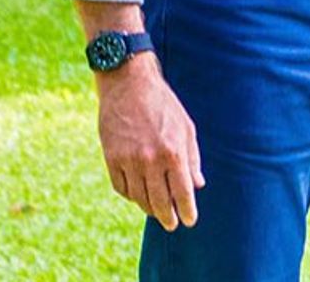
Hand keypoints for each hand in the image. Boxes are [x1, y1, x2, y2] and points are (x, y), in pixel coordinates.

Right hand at [96, 53, 204, 230]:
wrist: (128, 85)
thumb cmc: (162, 104)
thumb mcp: (185, 126)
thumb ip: (192, 157)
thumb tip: (198, 184)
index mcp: (173, 151)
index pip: (182, 192)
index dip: (187, 210)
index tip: (189, 221)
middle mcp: (150, 160)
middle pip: (160, 202)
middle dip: (168, 217)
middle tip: (172, 224)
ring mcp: (128, 161)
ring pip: (139, 198)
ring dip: (149, 208)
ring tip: (156, 212)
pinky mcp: (111, 159)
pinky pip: (121, 188)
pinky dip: (131, 195)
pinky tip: (138, 196)